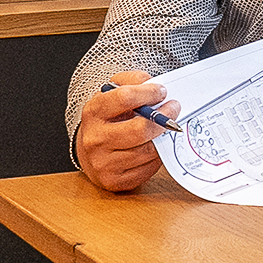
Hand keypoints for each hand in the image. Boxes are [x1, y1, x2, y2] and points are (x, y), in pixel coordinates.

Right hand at [76, 71, 173, 192]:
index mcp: (93, 112)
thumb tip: (153, 85)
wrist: (88, 150)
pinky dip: (157, 155)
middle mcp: (95, 139)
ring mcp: (104, 163)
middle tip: (174, 109)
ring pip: (147, 151)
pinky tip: (155, 145)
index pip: (124, 98)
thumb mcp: (112, 92)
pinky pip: (148, 168)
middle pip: (140, 130)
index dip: (148, 93)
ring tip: (164, 128)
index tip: (161, 91)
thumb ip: (132, 81)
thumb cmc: (106, 119)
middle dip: (164, 118)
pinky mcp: (115, 181)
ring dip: (162, 137)